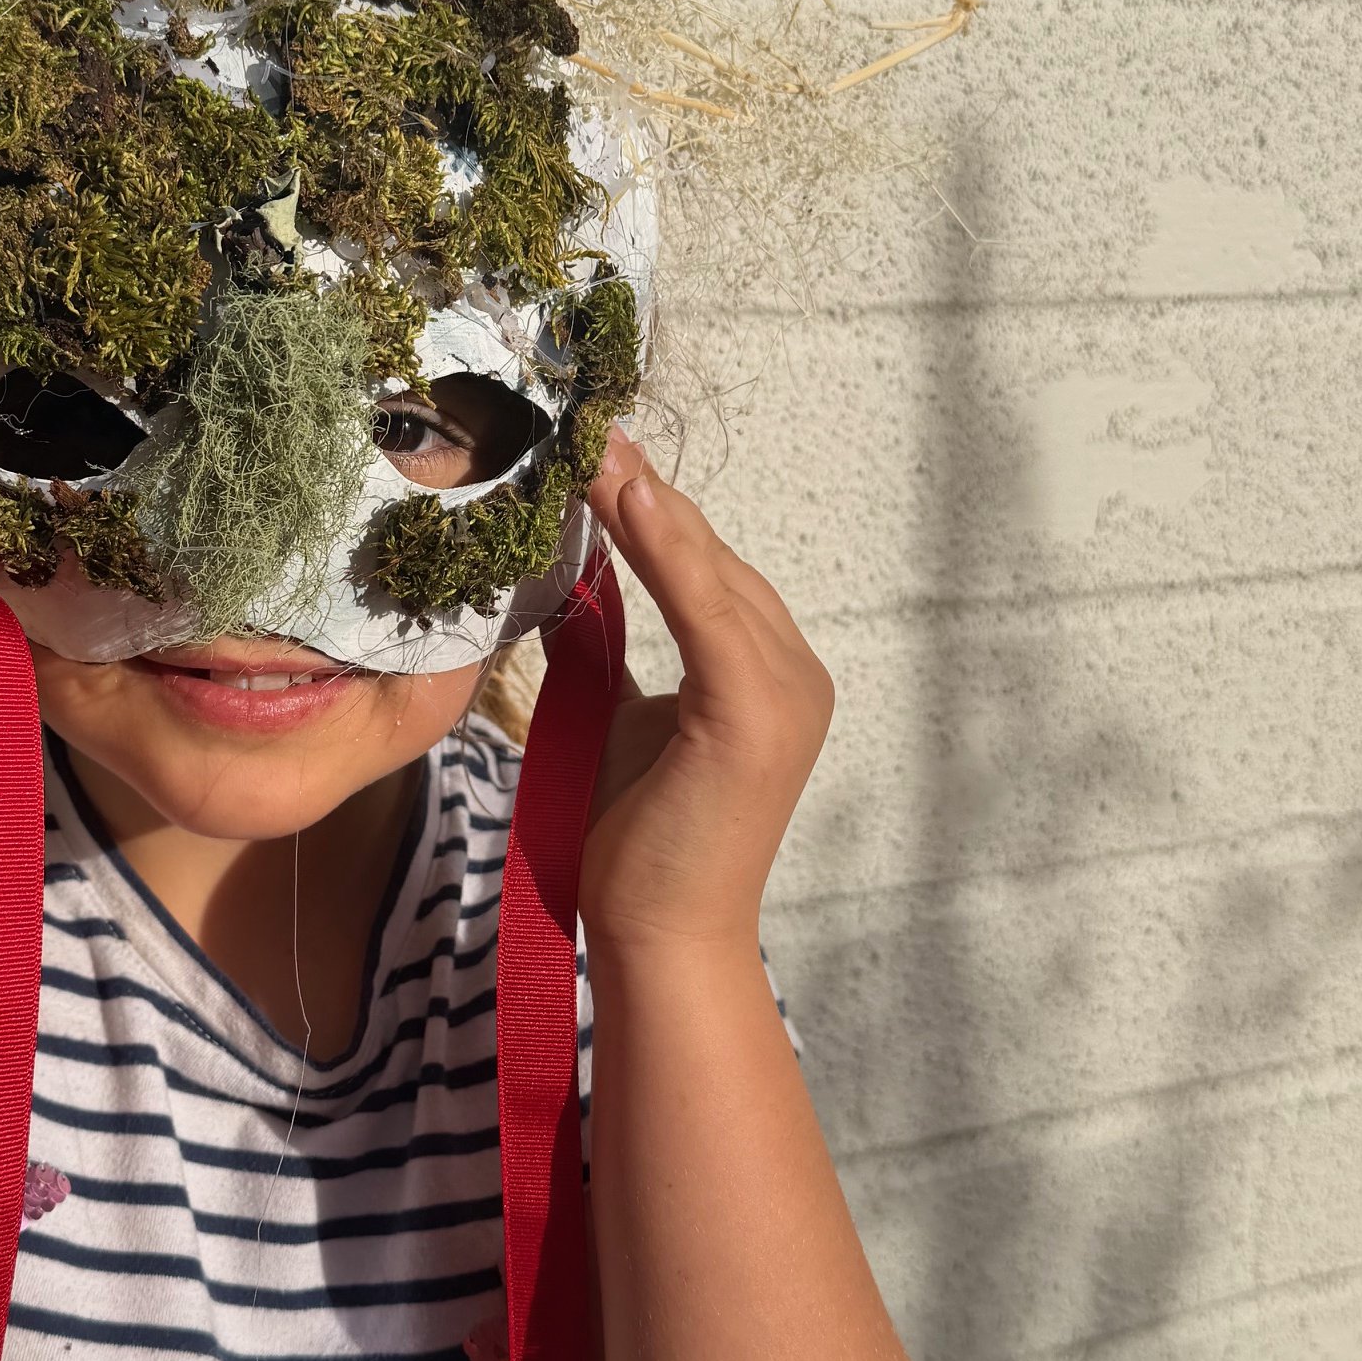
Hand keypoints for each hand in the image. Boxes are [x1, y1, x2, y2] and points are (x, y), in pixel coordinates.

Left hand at [576, 427, 831, 951]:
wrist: (659, 939)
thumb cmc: (638, 845)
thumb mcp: (620, 721)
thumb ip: (611, 651)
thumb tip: (567, 582)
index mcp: (768, 672)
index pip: (701, 568)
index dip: (646, 507)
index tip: (589, 443)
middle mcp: (795, 672)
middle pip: (708, 558)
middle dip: (643, 492)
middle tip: (580, 421)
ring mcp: (786, 691)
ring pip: (708, 572)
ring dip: (646, 504)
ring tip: (589, 442)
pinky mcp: (757, 714)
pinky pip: (707, 613)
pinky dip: (669, 553)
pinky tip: (630, 498)